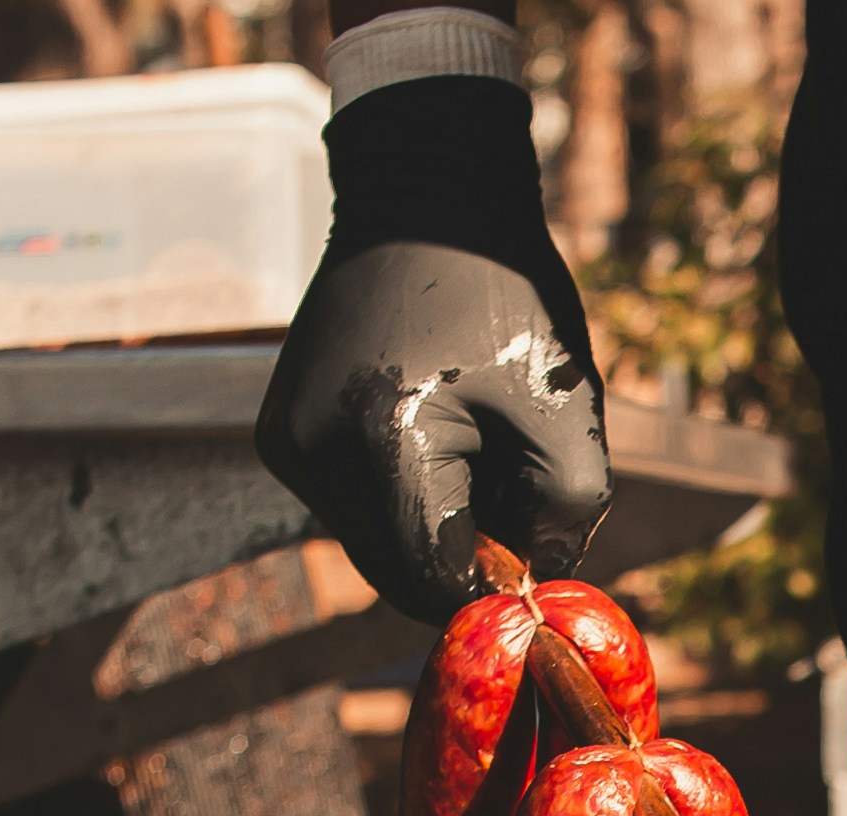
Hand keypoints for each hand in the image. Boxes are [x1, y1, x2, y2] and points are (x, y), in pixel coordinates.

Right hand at [257, 80, 608, 621]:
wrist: (425, 196)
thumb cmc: (503, 293)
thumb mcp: (565, 410)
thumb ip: (566, 519)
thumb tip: (528, 588)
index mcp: (383, 443)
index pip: (435, 582)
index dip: (490, 583)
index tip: (528, 540)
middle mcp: (314, 451)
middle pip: (398, 574)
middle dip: (459, 556)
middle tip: (505, 488)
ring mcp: (288, 444)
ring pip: (374, 546)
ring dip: (429, 528)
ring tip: (467, 446)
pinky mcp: (281, 435)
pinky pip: (350, 507)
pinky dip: (397, 498)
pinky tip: (428, 433)